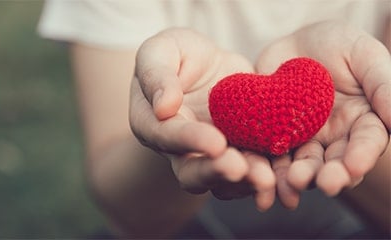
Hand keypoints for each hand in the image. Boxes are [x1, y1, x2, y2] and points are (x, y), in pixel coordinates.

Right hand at [130, 28, 275, 210]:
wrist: (204, 66)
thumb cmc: (175, 55)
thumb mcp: (160, 50)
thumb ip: (156, 74)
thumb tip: (164, 107)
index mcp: (152, 123)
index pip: (167, 136)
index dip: (190, 141)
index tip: (216, 143)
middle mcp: (178, 148)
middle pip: (191, 172)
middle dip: (216, 173)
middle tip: (240, 169)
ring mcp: (209, 156)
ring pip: (222, 180)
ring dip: (244, 182)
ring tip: (268, 178)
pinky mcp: (238, 152)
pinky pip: (250, 171)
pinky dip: (266, 175)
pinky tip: (283, 173)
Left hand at [256, 20, 389, 207]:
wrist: (291, 45)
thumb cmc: (335, 44)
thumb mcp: (364, 55)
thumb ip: (382, 84)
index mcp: (364, 121)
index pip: (367, 142)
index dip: (361, 156)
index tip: (354, 166)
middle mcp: (336, 138)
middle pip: (335, 162)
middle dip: (331, 175)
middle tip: (326, 183)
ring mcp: (304, 140)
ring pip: (303, 165)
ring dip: (300, 177)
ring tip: (294, 182)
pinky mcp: (274, 138)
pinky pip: (271, 156)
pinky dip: (269, 170)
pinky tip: (264, 179)